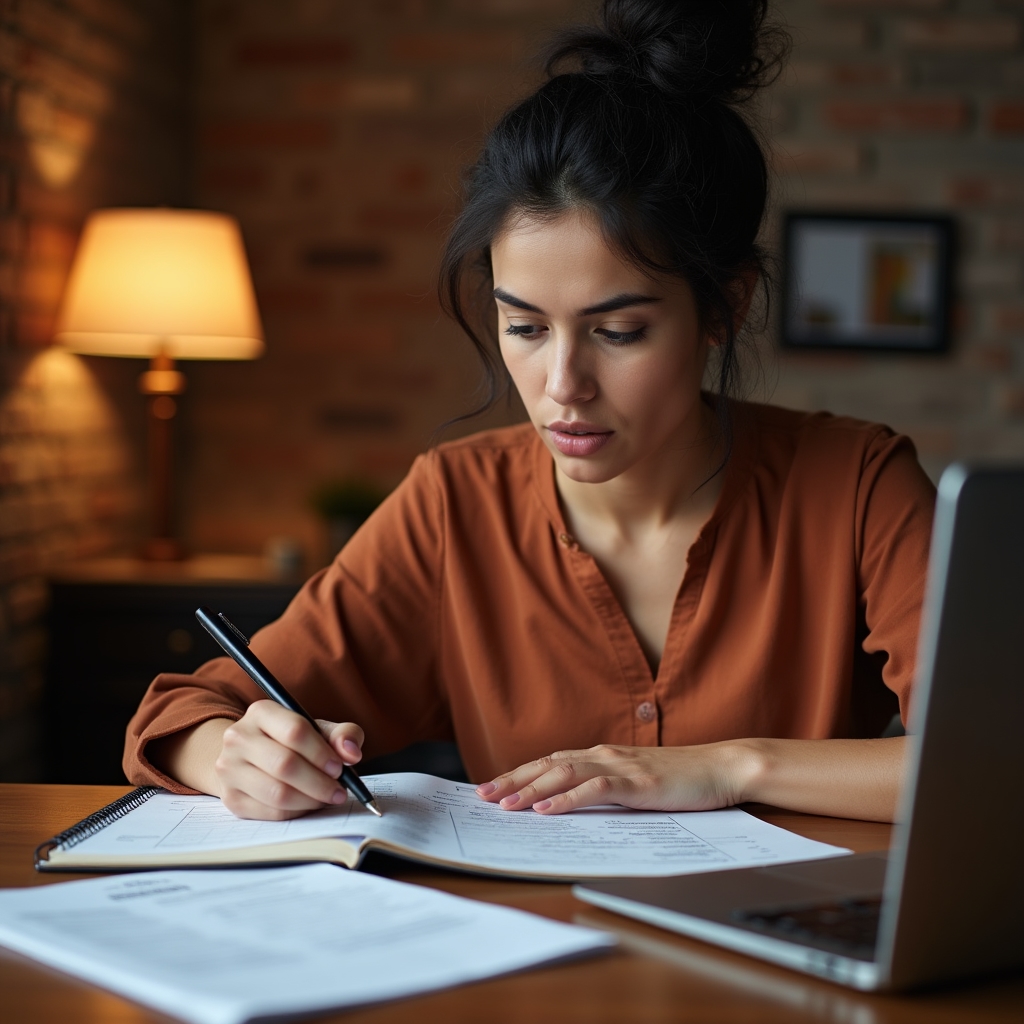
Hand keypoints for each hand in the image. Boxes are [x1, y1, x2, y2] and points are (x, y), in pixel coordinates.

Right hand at [215, 701, 364, 819]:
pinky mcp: (230, 798)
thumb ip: (342, 735)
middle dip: (319, 782)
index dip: (321, 753)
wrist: (250, 758)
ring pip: (277, 792)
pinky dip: (296, 812)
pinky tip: (308, 804)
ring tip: (327, 798)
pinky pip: (270, 812)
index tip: (340, 768)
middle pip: (284, 765)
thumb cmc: (291, 742)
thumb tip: (351, 752)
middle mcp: (238, 737)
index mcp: (261, 712)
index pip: (295, 731)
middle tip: (339, 790)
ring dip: (310, 800)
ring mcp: (229, 769)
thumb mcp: (318, 730)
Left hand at [475, 742, 757, 814]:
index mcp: (602, 756)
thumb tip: (571, 804)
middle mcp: (604, 755)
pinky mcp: (637, 782)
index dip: (519, 774)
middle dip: (512, 780)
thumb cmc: (681, 779)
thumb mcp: (635, 781)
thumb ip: (606, 787)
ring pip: (564, 773)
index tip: (491, 787)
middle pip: (547, 764)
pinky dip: (568, 798)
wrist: (721, 767)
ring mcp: (620, 767)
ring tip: (506, 805)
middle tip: (482, 796)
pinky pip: (595, 789)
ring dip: (532, 789)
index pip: (550, 762)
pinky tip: (548, 809)